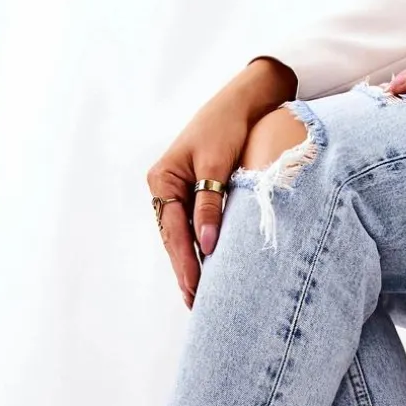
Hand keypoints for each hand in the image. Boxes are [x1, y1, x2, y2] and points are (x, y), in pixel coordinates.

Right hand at [147, 58, 296, 307]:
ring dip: (192, 264)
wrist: (244, 101)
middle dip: (185, 271)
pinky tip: (208, 268)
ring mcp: (177, 191)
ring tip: (200, 296)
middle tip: (196, 305)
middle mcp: (164, 187)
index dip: (184, 263)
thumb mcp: (216, 165)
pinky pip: (193, 227)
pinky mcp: (194, 193)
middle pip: (174, 239)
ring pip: (182, 236)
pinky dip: (200, 248)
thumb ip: (209, 205)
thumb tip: (207, 245)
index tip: (194, 290)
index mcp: (162, 179)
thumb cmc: (227, 126)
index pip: (173, 231)